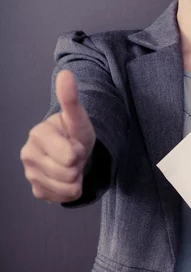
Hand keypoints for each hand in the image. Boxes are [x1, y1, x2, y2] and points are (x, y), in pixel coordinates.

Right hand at [20, 69, 95, 202]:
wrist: (74, 151)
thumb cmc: (75, 133)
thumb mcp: (78, 118)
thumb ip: (71, 99)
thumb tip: (66, 73)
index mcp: (38, 134)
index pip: (70, 156)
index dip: (80, 151)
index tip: (75, 143)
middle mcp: (28, 154)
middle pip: (69, 173)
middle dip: (79, 165)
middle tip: (75, 155)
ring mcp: (31, 174)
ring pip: (67, 187)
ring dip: (76, 179)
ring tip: (72, 165)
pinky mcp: (37, 190)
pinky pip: (61, 198)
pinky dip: (70, 191)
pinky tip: (66, 178)